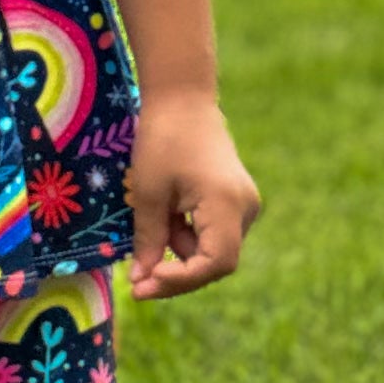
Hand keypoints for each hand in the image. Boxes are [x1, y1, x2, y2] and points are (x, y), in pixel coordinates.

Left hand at [124, 90, 260, 301]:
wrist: (183, 97)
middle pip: (216, 262)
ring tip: (149, 227)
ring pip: (213, 249)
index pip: (215, 262)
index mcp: (227, 204)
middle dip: (177, 275)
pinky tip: (164, 219)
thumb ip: (149, 239)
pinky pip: (213, 233)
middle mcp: (245, 208)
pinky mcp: (234, 201)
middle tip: (138, 284)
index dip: (181, 280)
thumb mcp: (148, 192)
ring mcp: (243, 205)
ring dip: (178, 252)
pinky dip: (186, 236)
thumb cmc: (162, 138)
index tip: (145, 282)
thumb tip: (142, 280)